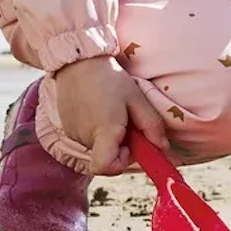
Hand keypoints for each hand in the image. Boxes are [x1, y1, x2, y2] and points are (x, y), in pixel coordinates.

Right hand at [48, 55, 169, 174]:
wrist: (78, 62)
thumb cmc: (110, 79)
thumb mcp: (136, 99)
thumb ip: (151, 125)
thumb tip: (163, 148)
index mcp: (103, 131)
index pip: (106, 168)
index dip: (121, 163)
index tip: (129, 146)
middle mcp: (85, 137)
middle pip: (106, 157)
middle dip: (120, 145)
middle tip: (126, 121)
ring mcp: (73, 134)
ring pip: (97, 147)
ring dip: (108, 136)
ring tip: (111, 110)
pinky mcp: (67, 128)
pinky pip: (87, 138)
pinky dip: (96, 130)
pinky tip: (98, 109)